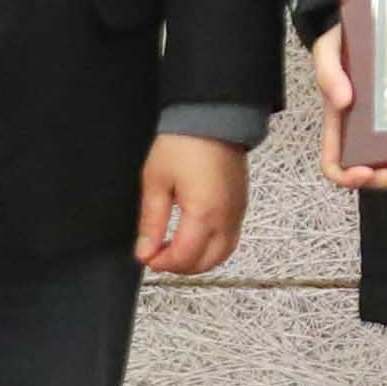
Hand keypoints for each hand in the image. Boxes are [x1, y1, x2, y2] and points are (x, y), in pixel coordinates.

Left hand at [133, 131, 248, 275]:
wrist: (213, 119)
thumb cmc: (184, 144)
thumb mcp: (156, 182)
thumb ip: (151, 222)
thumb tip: (145, 251)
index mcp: (203, 212)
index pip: (184, 256)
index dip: (162, 263)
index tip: (147, 257)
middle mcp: (225, 218)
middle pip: (206, 262)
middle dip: (180, 266)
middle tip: (159, 257)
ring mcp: (237, 213)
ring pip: (222, 255)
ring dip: (198, 261)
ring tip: (176, 250)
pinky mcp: (241, 206)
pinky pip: (230, 239)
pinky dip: (212, 248)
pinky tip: (194, 238)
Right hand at [313, 24, 386, 192]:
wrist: (367, 22)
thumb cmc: (341, 40)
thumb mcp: (328, 50)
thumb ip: (328, 73)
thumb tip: (342, 101)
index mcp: (339, 124)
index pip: (335, 164)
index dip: (347, 176)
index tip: (364, 173)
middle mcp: (361, 134)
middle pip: (372, 174)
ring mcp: (386, 130)